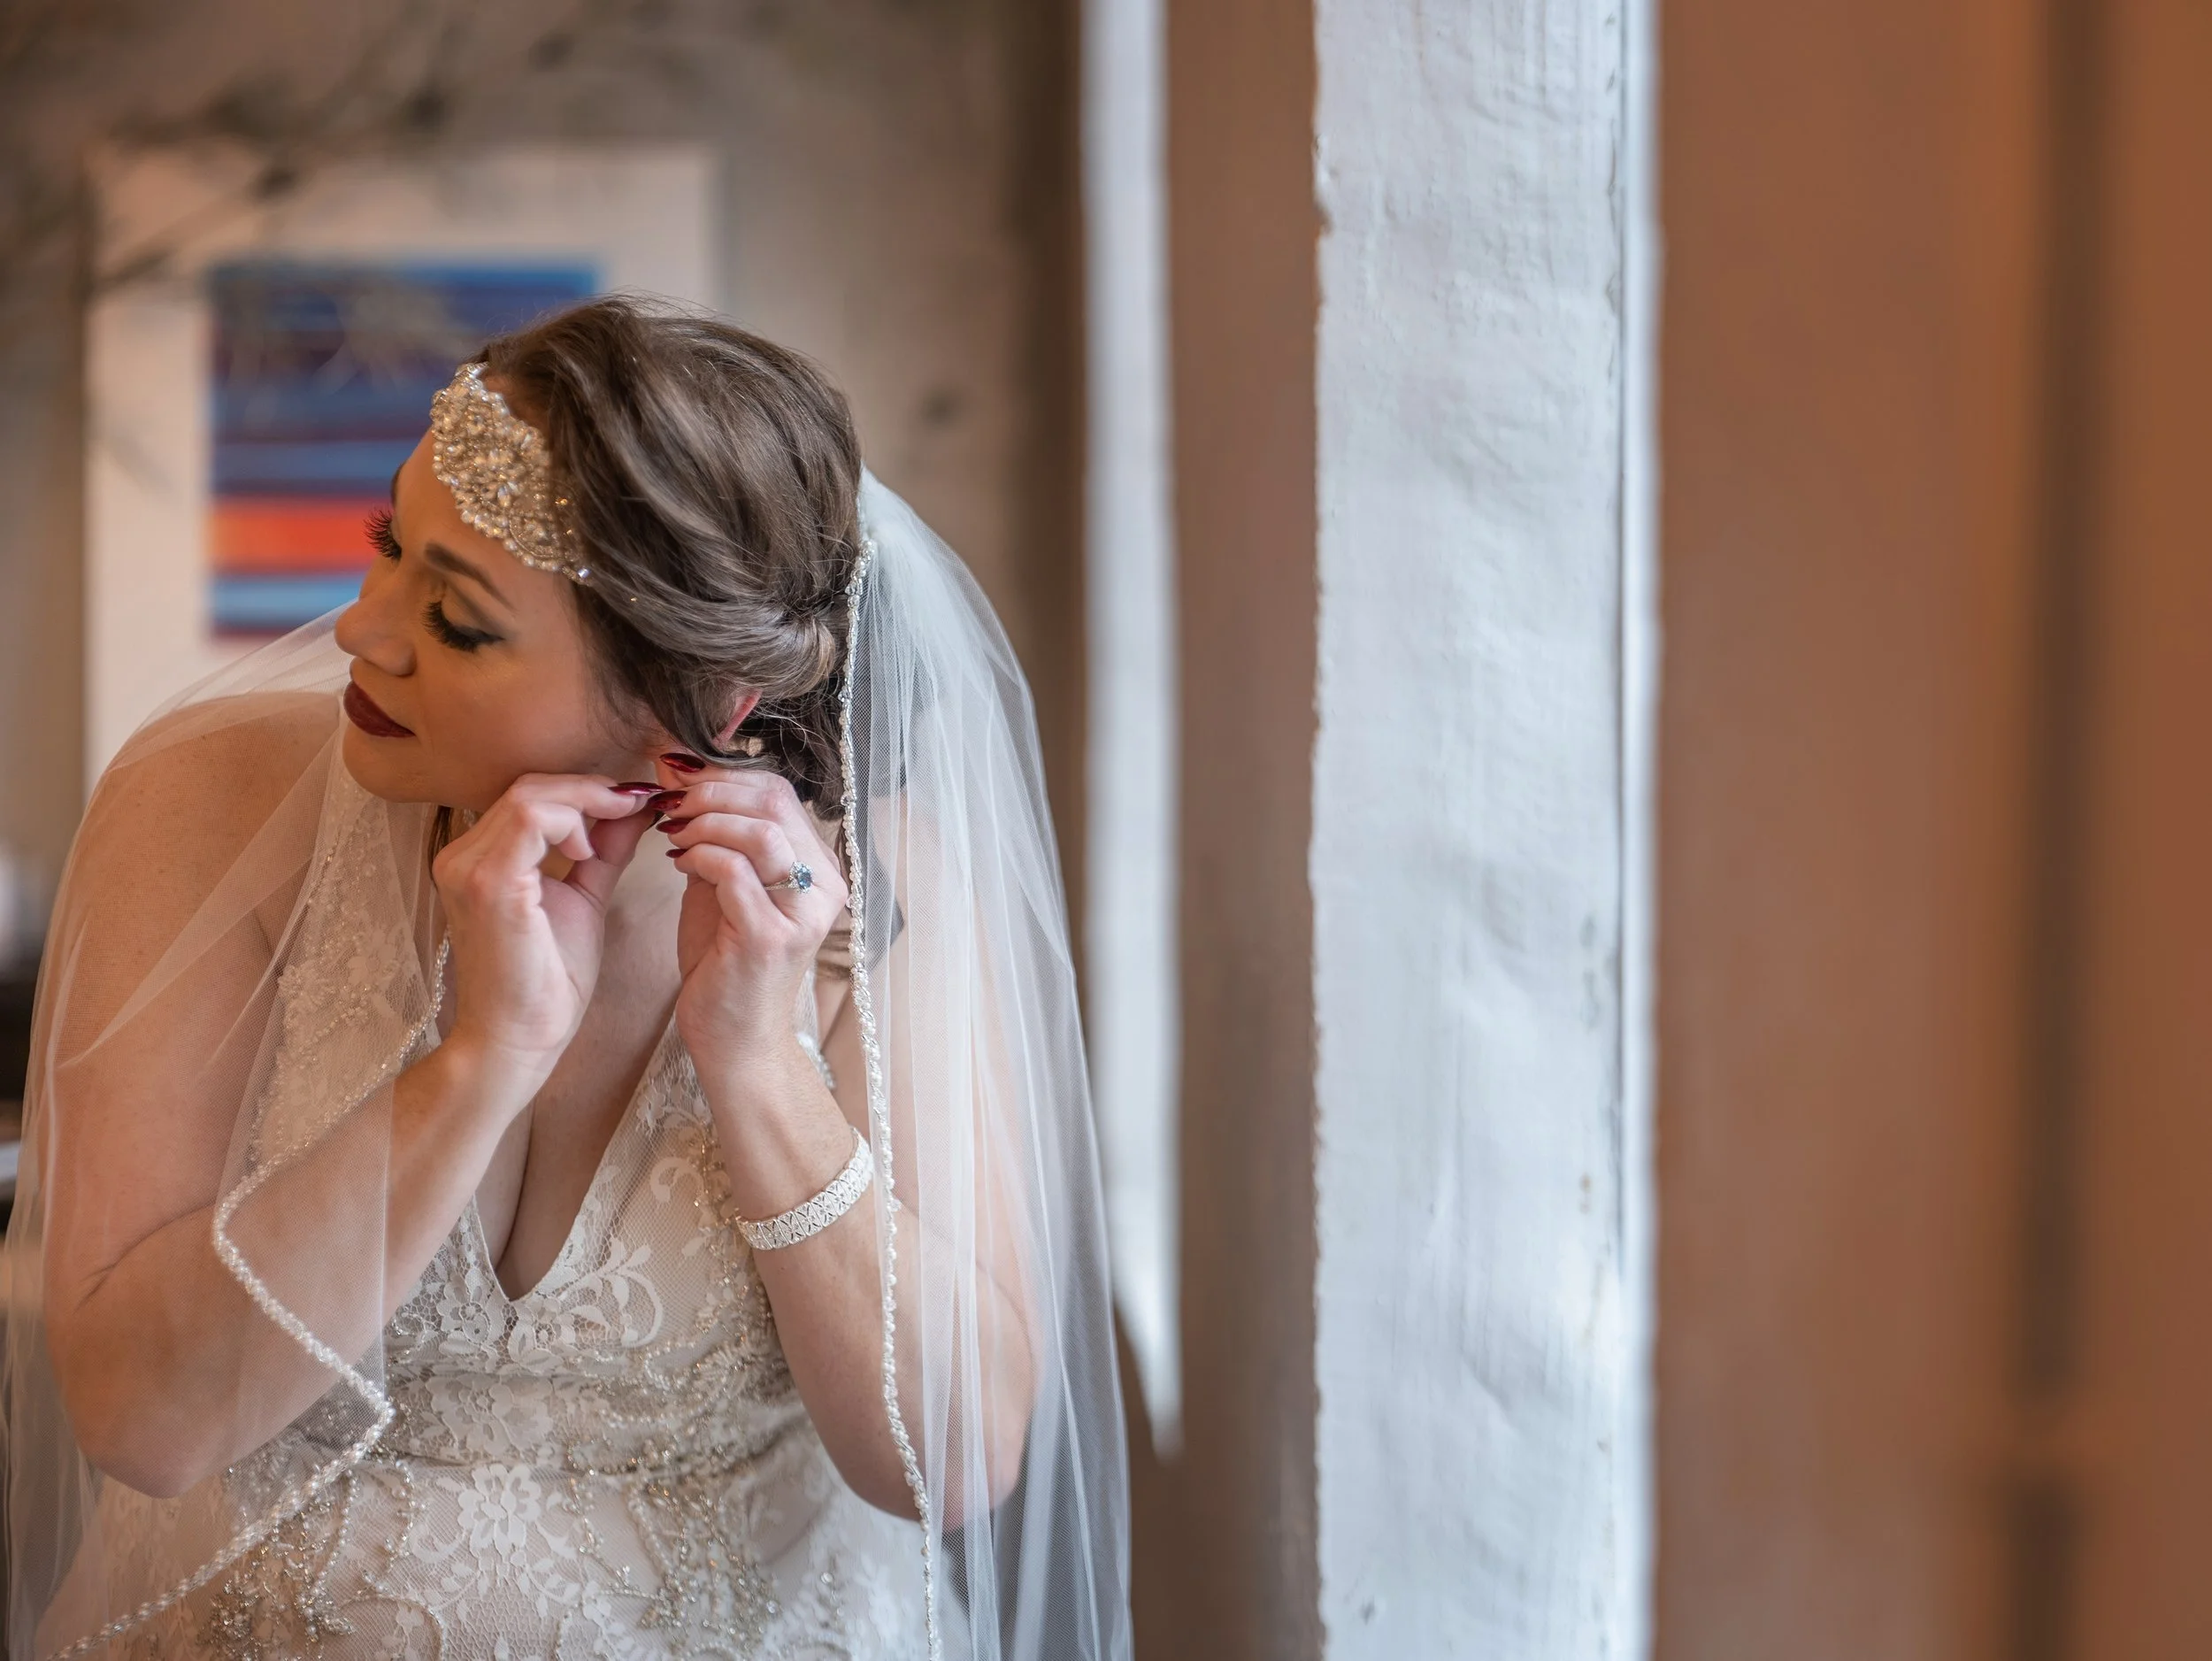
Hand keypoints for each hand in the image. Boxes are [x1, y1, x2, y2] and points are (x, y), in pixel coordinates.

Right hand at [432, 775, 660, 1081]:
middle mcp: (461, 857)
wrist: (520, 1038)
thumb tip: (636, 808)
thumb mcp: (583, 897)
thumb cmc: (547, 979)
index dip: (584, 790)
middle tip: (637, 804)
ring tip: (615, 829)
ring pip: (530, 795)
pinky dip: (571, 820)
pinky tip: (589, 850)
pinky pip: (530, 819)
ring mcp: (468, 868)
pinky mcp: (487, 883)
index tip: (634, 801)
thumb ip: (604, 851)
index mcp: (477, 859)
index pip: (529, 796)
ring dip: (585, 802)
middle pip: (528, 787)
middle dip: (591, 789)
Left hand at [658, 770, 848, 1081]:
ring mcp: (802, 913)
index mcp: (819, 868)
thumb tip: (674, 770)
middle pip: (773, 801)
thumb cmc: (725, 962)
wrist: (734, 1039)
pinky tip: (678, 864)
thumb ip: (709, 834)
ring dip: (705, 822)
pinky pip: (734, 871)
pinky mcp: (772, 938)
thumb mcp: (721, 885)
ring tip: (674, 834)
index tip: (676, 777)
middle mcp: (824, 886)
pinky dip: (700, 856)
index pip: (779, 792)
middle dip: (710, 791)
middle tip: (668, 802)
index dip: (724, 775)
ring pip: (759, 831)